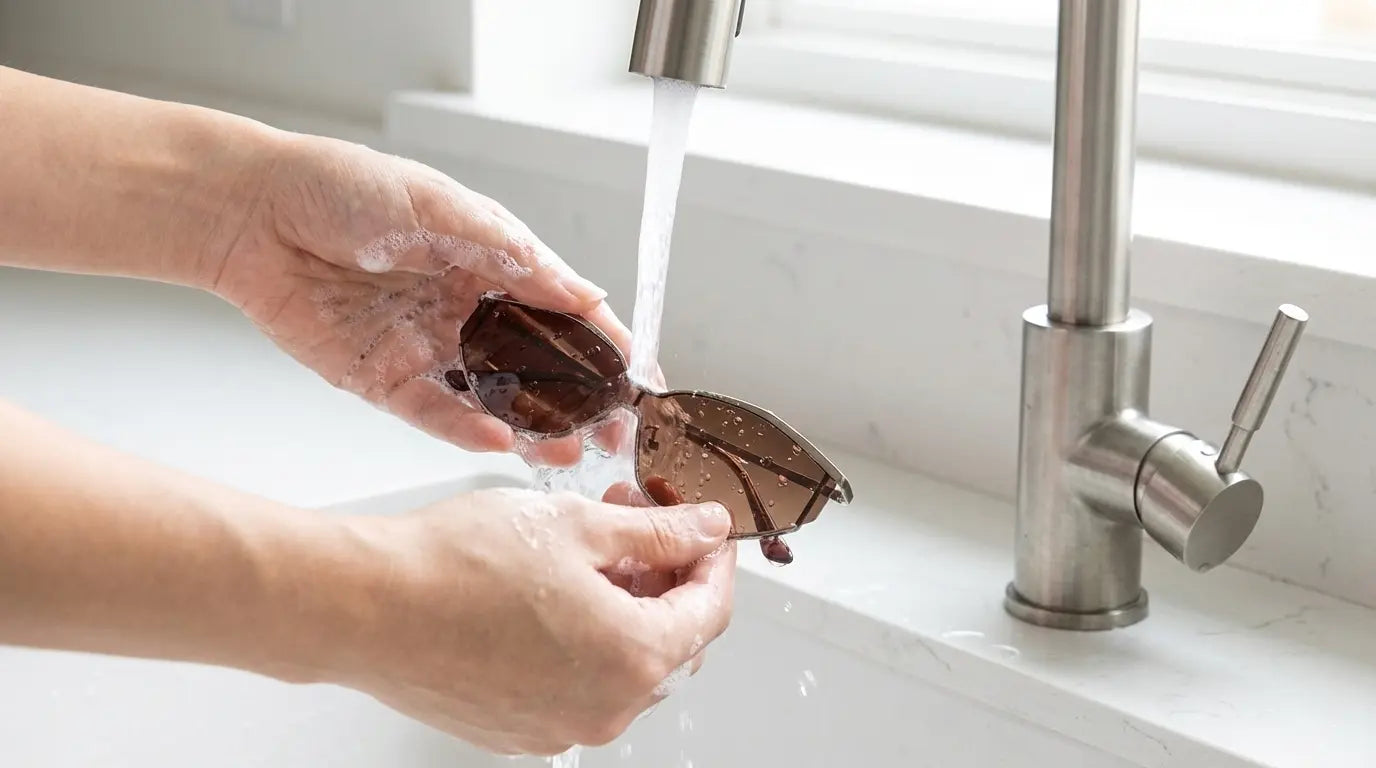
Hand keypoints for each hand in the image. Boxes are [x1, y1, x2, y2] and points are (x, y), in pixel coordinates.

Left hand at [207, 131, 630, 465]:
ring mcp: (427, 347)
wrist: (252, 213)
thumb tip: (584, 291)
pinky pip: (436, 413)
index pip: (563, 309)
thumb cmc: (343, 188)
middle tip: (613, 431)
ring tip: (568, 451)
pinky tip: (502, 444)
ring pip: (494, 398)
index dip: (604, 342)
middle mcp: (465, 309)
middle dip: (579, 400)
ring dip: (533, 427)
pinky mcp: (384, 378)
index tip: (638, 377)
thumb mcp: (443, 207)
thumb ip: (512, 255)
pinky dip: (469, 431)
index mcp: (489, 262)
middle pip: (537, 364)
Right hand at [333, 487, 736, 755]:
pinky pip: (575, 687)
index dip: (712, 561)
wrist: (366, 607)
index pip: (709, 610)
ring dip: (621, 609)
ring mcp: (559, 727)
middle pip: (670, 643)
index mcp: (633, 656)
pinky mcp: (518, 731)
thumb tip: (707, 530)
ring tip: (584, 554)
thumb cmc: (457, 565)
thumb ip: (657, 531)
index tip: (702, 531)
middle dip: (664, 578)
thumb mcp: (577, 525)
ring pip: (621, 665)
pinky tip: (549, 597)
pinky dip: (580, 643)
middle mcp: (605, 709)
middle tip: (634, 526)